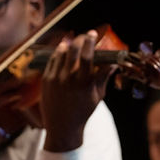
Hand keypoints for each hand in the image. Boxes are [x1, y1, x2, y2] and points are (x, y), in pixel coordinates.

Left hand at [40, 30, 108, 151]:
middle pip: (73, 51)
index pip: (87, 56)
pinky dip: (58, 53)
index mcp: (83, 83)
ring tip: (74, 42)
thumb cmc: (83, 111)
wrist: (62, 126)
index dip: (90, 42)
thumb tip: (113, 63)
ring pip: (61, 53)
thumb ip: (103, 77)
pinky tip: (62, 50)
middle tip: (84, 36)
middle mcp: (68, 79)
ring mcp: (55, 79)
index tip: (93, 34)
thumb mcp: (97, 95)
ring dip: (68, 45)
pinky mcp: (46, 80)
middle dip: (80, 39)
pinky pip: (52, 60)